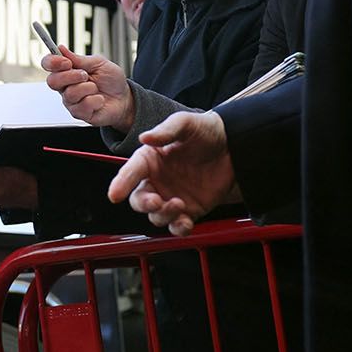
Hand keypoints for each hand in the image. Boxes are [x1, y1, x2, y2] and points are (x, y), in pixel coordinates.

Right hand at [43, 47, 133, 131]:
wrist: (124, 98)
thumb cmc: (111, 81)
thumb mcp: (99, 63)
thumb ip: (79, 58)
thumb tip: (61, 49)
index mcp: (67, 71)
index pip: (48, 64)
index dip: (52, 62)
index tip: (66, 62)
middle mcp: (65, 87)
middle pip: (52, 81)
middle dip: (70, 76)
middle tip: (85, 75)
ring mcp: (71, 101)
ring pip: (70, 94)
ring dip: (88, 88)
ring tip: (96, 88)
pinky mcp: (79, 113)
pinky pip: (82, 106)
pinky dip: (95, 100)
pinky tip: (99, 100)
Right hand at [107, 111, 240, 234]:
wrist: (236, 145)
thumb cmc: (206, 131)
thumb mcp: (185, 123)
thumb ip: (166, 131)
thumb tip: (146, 137)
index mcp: (149, 160)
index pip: (129, 173)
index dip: (121, 184)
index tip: (115, 195)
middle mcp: (157, 180)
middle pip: (139, 200)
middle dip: (144, 204)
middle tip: (156, 201)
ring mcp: (172, 196)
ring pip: (157, 216)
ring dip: (163, 215)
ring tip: (179, 204)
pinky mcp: (190, 210)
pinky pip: (178, 225)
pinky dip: (179, 228)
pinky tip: (185, 222)